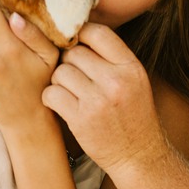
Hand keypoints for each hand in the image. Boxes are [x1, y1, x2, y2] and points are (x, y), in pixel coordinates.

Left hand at [42, 23, 167, 172]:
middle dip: (68, 62)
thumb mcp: (134, 81)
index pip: (98, 33)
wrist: (138, 155)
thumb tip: (78, 33)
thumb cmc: (132, 115)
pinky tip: (60, 104)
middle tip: (73, 76)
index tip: (76, 45)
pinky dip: (51, 98)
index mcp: (131, 67)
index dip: (81, 35)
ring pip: (59, 73)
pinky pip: (51, 94)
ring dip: (58, 81)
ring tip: (69, 92)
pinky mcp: (80, 119)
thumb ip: (111, 58)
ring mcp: (97, 100)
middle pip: (73, 53)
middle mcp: (115, 81)